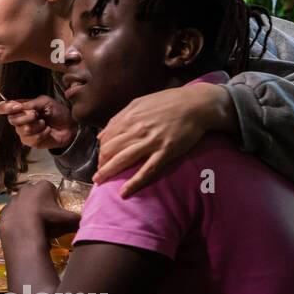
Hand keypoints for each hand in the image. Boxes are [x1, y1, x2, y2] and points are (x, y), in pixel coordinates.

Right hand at [0, 95, 76, 149]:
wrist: (68, 125)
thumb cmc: (56, 111)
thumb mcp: (44, 102)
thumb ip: (29, 103)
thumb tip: (16, 106)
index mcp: (19, 108)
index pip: (2, 108)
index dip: (6, 108)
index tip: (17, 107)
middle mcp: (18, 120)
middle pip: (11, 120)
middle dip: (26, 116)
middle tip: (37, 114)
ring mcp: (22, 132)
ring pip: (23, 130)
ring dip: (37, 125)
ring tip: (45, 123)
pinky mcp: (30, 142)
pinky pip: (32, 138)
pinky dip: (43, 133)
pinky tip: (47, 130)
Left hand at [0, 179, 79, 241]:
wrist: (22, 233)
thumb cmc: (47, 221)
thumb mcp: (68, 220)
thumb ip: (78, 219)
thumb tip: (89, 222)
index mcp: (43, 186)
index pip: (51, 188)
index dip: (54, 198)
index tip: (56, 209)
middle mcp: (27, 188)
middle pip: (35, 193)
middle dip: (40, 202)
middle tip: (45, 216)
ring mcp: (13, 198)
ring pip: (22, 202)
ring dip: (27, 210)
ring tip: (33, 224)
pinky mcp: (4, 210)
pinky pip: (12, 213)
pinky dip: (16, 219)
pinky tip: (21, 229)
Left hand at [94, 82, 232, 196]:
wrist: (196, 104)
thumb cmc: (168, 102)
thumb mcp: (138, 103)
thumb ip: (118, 118)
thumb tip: (101, 135)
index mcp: (129, 117)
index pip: (107, 138)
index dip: (100, 151)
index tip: (100, 159)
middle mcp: (137, 130)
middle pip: (110, 150)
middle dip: (101, 163)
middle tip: (98, 174)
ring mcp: (151, 142)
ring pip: (123, 160)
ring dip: (108, 172)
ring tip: (99, 182)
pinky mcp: (166, 152)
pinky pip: (147, 170)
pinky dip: (134, 182)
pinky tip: (124, 192)